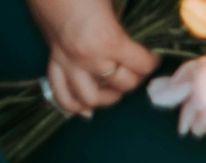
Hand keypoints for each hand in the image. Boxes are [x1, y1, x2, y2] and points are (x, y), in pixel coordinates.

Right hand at [26, 0, 159, 116]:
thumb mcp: (113, 2)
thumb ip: (129, 24)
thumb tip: (142, 36)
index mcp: (107, 41)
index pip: (142, 66)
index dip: (152, 62)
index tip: (153, 57)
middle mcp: (88, 59)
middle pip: (122, 85)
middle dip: (135, 78)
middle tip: (137, 69)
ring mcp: (67, 62)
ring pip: (91, 99)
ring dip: (107, 98)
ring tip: (115, 89)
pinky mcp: (52, 60)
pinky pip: (60, 93)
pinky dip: (73, 105)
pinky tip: (85, 109)